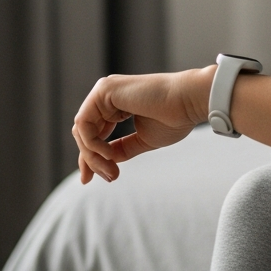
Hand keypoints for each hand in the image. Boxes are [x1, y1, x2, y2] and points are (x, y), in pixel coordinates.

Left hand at [71, 66, 214, 183]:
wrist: (189, 102)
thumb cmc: (174, 118)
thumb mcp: (142, 140)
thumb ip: (122, 148)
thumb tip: (105, 163)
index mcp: (115, 104)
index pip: (92, 132)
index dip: (90, 157)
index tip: (90, 179)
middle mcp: (106, 95)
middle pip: (83, 132)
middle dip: (91, 159)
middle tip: (110, 177)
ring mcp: (104, 91)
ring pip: (81, 130)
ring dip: (92, 155)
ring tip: (111, 170)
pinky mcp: (103, 91)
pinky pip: (84, 124)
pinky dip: (93, 144)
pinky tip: (110, 155)